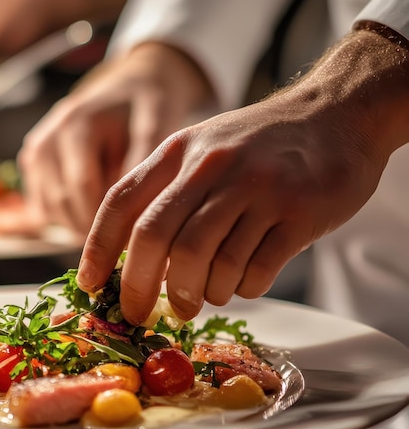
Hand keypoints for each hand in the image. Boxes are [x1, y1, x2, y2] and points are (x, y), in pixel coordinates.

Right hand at [17, 42, 212, 234]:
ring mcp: (36, 150)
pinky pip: (41, 206)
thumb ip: (144, 162)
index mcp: (76, 124)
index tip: (131, 240)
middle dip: (90, 229)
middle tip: (123, 246)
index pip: (82, 188)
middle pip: (61, 202)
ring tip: (112, 231)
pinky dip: (65, 219)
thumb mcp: (157, 123)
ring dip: (76, 226)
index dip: (103, 220)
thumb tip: (134, 210)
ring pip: (47, 209)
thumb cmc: (147, 104)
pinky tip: (94, 217)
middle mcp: (47, 137)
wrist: (130, 84)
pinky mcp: (33, 163)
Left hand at [77, 28, 408, 324]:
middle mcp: (213, 166)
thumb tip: (133, 263)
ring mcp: (257, 188)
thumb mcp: (204, 149)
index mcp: (180, 150)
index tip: (89, 285)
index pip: (121, 202)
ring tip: (206, 292)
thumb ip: (168, 195)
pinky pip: (253, 272)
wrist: (338, 114)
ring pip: (205, 264)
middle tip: (139, 314)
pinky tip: (246, 278)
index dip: (96, 249)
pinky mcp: (297, 214)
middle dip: (139, 288)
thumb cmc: (260, 145)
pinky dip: (241, 288)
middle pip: (156, 240)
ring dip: (198, 293)